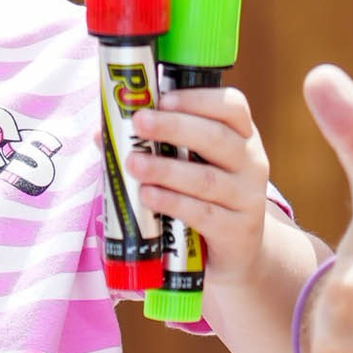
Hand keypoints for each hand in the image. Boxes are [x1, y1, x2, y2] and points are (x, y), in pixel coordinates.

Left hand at [125, 80, 274, 289]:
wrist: (237, 254)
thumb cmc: (207, 200)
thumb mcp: (190, 168)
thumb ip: (155, 147)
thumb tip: (101, 133)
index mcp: (241, 137)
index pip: (232, 107)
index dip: (198, 99)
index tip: (163, 98)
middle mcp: (251, 163)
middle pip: (216, 138)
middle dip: (174, 127)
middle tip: (139, 122)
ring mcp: (248, 199)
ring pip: (206, 179)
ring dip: (166, 169)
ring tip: (133, 164)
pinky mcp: (238, 232)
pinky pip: (204, 214)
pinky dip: (173, 203)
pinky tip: (149, 196)